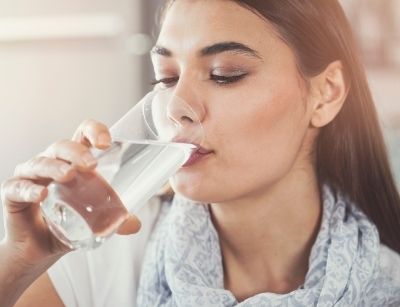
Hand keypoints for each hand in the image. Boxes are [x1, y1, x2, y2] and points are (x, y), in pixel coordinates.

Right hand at [1, 119, 140, 265]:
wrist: (40, 249)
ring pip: (40, 163)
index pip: (82, 135)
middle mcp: (51, 163)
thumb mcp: (95, 220)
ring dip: (55, 166)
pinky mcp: (13, 194)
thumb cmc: (68, 224)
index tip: (106, 142)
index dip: (94, 131)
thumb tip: (135, 225)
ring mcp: (30, 176)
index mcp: (73, 162)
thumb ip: (115, 220)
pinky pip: (18, 187)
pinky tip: (40, 195)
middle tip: (91, 165)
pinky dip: (29, 189)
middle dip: (77, 152)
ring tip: (68, 175)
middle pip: (62, 146)